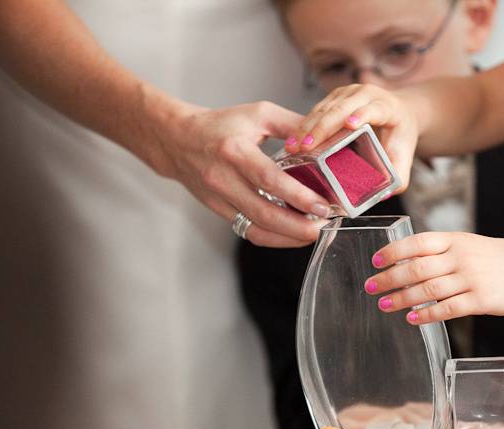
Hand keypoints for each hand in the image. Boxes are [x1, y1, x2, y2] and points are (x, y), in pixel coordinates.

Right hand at [154, 100, 331, 246]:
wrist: (178, 140)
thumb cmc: (221, 125)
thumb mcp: (259, 114)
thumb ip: (293, 125)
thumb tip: (325, 139)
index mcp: (235, 151)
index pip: (270, 180)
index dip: (299, 196)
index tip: (323, 205)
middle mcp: (224, 178)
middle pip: (265, 213)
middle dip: (299, 226)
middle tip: (324, 226)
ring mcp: (219, 199)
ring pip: (257, 229)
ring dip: (289, 237)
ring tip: (313, 232)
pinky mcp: (219, 211)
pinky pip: (249, 232)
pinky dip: (274, 238)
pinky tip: (293, 235)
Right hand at [284, 84, 417, 194]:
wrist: (399, 111)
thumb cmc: (400, 134)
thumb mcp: (405, 155)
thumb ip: (399, 177)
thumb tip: (384, 195)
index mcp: (387, 107)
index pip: (373, 109)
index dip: (362, 115)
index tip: (350, 125)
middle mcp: (366, 95)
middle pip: (341, 109)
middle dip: (321, 128)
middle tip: (305, 146)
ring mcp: (348, 94)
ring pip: (325, 108)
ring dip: (307, 127)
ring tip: (294, 146)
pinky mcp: (335, 97)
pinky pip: (317, 110)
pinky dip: (305, 125)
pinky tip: (294, 140)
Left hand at [363, 232, 503, 323]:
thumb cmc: (497, 259)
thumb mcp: (469, 244)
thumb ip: (441, 251)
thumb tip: (404, 261)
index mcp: (456, 239)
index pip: (417, 243)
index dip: (393, 252)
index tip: (375, 261)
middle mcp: (461, 257)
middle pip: (417, 268)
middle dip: (389, 278)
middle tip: (370, 287)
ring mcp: (472, 279)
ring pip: (428, 290)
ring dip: (401, 298)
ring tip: (384, 304)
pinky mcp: (481, 301)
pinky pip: (447, 309)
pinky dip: (426, 315)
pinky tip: (412, 318)